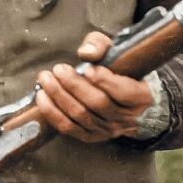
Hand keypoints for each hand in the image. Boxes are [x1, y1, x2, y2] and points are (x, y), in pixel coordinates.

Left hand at [36, 31, 152, 142]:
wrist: (122, 99)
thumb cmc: (118, 71)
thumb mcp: (114, 51)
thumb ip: (101, 46)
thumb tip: (86, 53)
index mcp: (140, 97)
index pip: (124, 92)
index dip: (105, 81)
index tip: (89, 69)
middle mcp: (125, 118)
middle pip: (97, 103)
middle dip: (74, 85)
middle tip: (58, 69)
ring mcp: (107, 130)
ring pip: (81, 115)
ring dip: (59, 96)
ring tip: (46, 78)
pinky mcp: (90, 137)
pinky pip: (68, 127)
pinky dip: (52, 112)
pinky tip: (42, 96)